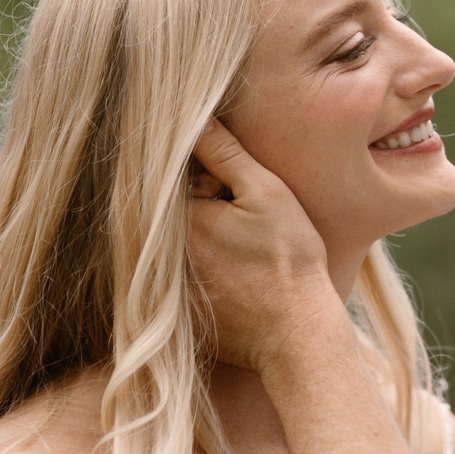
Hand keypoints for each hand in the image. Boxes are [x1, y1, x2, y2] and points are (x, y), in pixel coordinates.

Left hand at [184, 120, 344, 373]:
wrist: (296, 334)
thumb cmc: (289, 261)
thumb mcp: (267, 195)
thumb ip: (226, 155)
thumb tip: (195, 118)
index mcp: (176, 221)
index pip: (171, 178)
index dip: (203, 175)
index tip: (230, 187)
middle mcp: (158, 256)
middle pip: (171, 213)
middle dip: (201, 205)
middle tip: (245, 220)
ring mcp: (164, 288)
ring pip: (178, 245)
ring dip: (203, 238)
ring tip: (243, 252)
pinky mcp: (176, 312)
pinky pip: (182, 277)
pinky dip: (205, 270)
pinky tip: (238, 278)